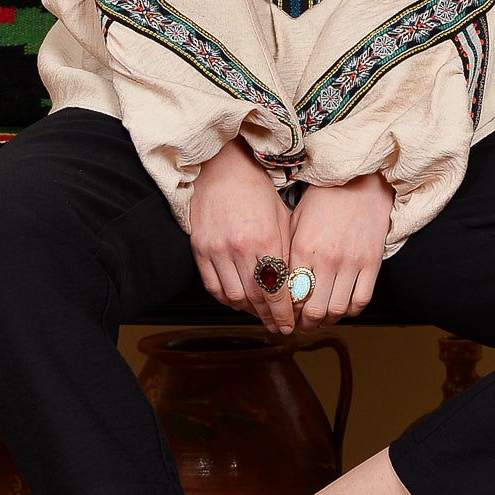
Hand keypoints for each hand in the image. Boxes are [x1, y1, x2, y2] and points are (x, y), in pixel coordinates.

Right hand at [189, 137, 296, 333]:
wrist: (222, 168)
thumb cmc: (256, 189)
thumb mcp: (282, 217)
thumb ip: (286, 252)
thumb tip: (294, 285)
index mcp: (265, 238)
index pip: (276, 289)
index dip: (283, 313)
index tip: (288, 325)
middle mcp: (239, 247)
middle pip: (255, 298)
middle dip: (268, 317)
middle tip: (277, 326)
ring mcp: (216, 249)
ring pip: (233, 296)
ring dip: (248, 311)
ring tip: (260, 313)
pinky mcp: (199, 248)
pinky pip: (212, 286)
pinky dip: (226, 299)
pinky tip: (238, 300)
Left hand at [287, 174, 393, 328]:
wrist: (360, 180)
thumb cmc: (324, 198)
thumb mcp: (296, 221)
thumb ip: (287, 253)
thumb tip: (279, 283)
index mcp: (303, 248)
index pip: (290, 295)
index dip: (286, 311)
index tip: (284, 315)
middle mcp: (327, 259)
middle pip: (312, 309)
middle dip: (303, 324)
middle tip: (300, 326)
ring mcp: (352, 262)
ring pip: (336, 310)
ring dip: (326, 321)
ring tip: (320, 320)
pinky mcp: (372, 262)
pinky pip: (361, 300)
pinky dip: (350, 311)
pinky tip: (342, 309)